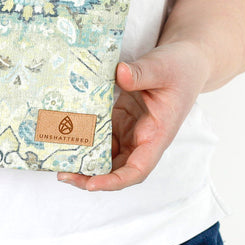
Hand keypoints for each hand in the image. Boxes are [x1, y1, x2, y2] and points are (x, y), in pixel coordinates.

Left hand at [57, 41, 209, 191]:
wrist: (187, 61)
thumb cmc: (181, 67)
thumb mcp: (162, 67)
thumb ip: (141, 73)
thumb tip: (119, 73)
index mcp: (157, 134)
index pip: (138, 169)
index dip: (115, 180)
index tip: (92, 183)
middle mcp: (142, 138)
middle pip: (116, 168)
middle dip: (90, 176)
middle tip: (62, 174)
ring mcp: (130, 130)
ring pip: (105, 154)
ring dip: (84, 159)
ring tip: (58, 158)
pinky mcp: (120, 118)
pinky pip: (100, 134)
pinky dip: (84, 138)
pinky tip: (65, 134)